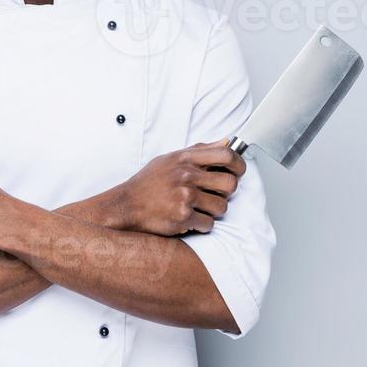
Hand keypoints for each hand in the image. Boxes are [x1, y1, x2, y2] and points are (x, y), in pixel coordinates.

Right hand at [117, 139, 245, 235]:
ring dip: (213, 210)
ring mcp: (184, 197)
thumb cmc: (149, 183)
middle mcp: (186, 176)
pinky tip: (189, 219)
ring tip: (198, 208)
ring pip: (222, 206)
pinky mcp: (182, 217)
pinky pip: (208, 223)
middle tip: (216, 194)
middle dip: (227, 192)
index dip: (238, 164)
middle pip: (230, 183)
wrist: (127, 205)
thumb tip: (227, 142)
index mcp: (185, 159)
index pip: (226, 155)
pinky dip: (201, 224)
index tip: (238, 171)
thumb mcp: (171, 159)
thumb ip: (199, 150)